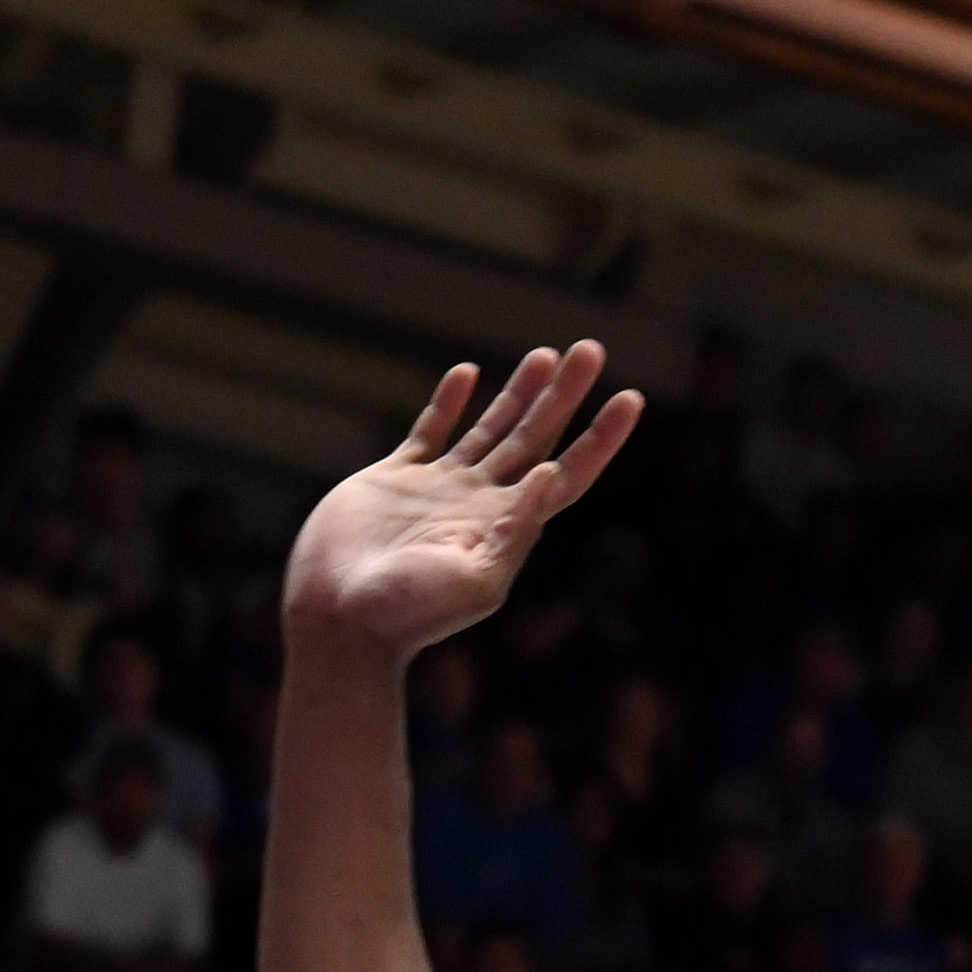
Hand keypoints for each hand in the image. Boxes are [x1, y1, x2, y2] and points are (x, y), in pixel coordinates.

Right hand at [284, 346, 640, 661]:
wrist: (341, 623)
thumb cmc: (409, 613)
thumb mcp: (477, 580)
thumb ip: (515, 529)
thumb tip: (550, 474)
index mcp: (510, 525)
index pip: (569, 471)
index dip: (601, 436)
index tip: (630, 398)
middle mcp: (481, 502)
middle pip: (536, 437)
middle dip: (564, 395)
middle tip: (591, 349)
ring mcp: (439, 489)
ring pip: (490, 427)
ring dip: (518, 393)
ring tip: (545, 354)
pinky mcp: (393, 480)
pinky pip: (429, 432)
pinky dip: (448, 403)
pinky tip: (468, 374)